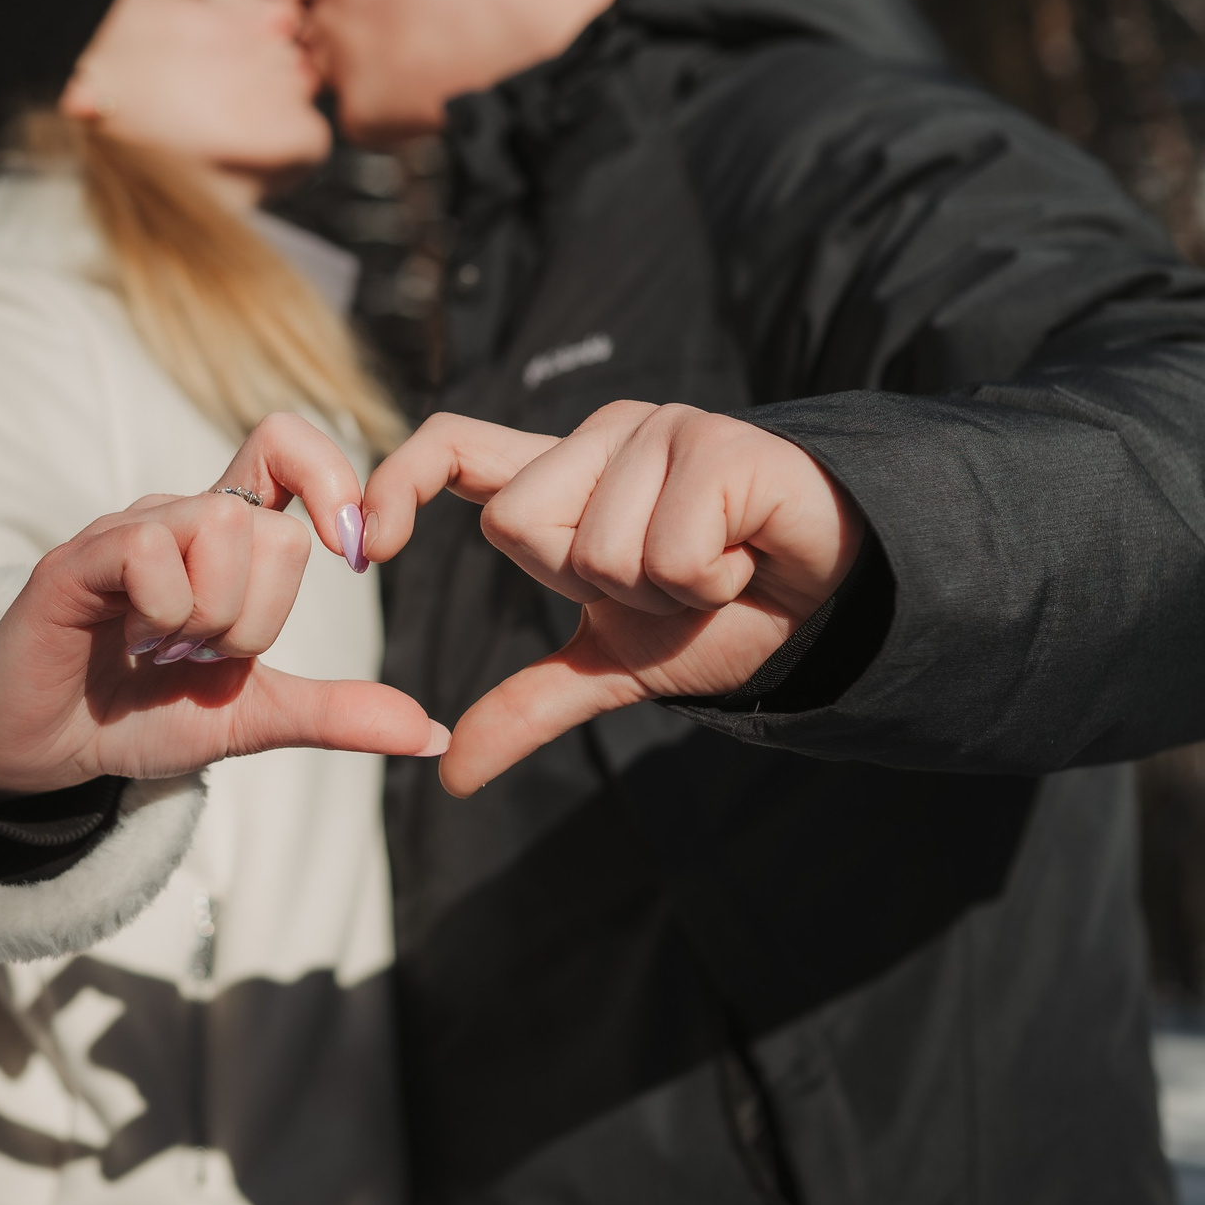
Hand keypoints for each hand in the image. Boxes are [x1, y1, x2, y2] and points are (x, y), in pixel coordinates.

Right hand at [0, 412, 444, 795]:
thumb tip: (429, 735)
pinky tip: (130, 643)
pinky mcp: (75, 561)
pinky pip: (152, 550)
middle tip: (203, 656)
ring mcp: (124, 533)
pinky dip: (164, 611)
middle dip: (259, 619)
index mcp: (226, 538)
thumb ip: (335, 715)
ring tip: (163, 651)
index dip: (335, 483)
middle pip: (274, 526)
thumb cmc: (138, 716)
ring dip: (212, 618)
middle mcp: (177, 517)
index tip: (354, 555)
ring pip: (223, 528)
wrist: (41, 754)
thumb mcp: (251, 718)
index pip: (290, 446)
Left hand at [360, 402, 861, 795]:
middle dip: (589, 586)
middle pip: (518, 527)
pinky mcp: (720, 442)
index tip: (371, 546)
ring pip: (598, 548)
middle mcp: (601, 437)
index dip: (398, 480)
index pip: (450, 446)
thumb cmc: (724, 613)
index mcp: (560, 477)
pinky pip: (670, 547)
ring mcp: (660, 429)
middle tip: (662, 581)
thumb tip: (451, 775)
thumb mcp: (616, 664)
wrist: (833, 602)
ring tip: (712, 567)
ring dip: (662, 589)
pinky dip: (710, 579)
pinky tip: (745, 557)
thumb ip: (530, 704)